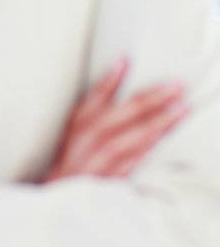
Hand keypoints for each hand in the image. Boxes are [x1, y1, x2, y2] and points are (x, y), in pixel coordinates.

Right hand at [44, 58, 188, 181]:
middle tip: (176, 87)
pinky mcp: (115, 173)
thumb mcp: (79, 117)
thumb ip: (101, 91)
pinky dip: (149, 147)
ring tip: (180, 110)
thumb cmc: (75, 148)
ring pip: (137, 135)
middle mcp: (95, 134)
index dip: (115, 76)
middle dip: (155, 98)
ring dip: (161, 121)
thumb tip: (121, 63)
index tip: (130, 61)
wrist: (66, 185)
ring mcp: (105, 155)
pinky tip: (162, 137)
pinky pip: (136, 158)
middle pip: (129, 112)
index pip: (101, 92)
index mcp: (85, 118)